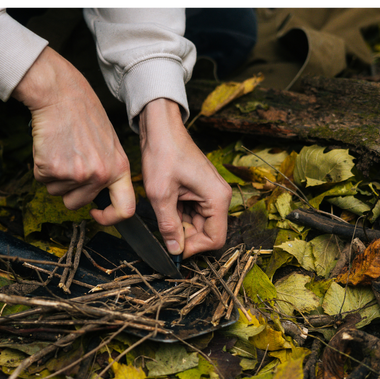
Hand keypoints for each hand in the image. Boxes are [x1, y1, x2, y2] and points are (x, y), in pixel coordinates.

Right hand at [12, 47, 134, 224]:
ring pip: (57, 193)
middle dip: (69, 189)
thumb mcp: (109, 143)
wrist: (60, 93)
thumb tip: (101, 195)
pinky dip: (41, 166)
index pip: (125, 208)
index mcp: (119, 167)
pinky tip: (50, 146)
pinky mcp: (52, 169)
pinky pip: (42, 181)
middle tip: (69, 160)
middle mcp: (100, 174)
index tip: (97, 213)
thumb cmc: (83, 113)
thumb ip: (108, 169)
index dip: (110, 217)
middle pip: (78, 204)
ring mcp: (76, 174)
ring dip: (55, 176)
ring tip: (62, 148)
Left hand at [139, 98, 231, 257]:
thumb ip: (168, 225)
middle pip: (207, 233)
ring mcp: (210, 194)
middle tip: (162, 230)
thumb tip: (174, 250)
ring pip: (198, 224)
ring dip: (179, 225)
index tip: (173, 248)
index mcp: (217, 198)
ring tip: (162, 211)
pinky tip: (165, 205)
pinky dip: (178, 215)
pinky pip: (192, 213)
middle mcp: (219, 197)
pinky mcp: (200, 191)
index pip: (215, 239)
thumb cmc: (163, 154)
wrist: (160, 129)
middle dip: (185, 237)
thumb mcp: (161, 195)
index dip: (193, 248)